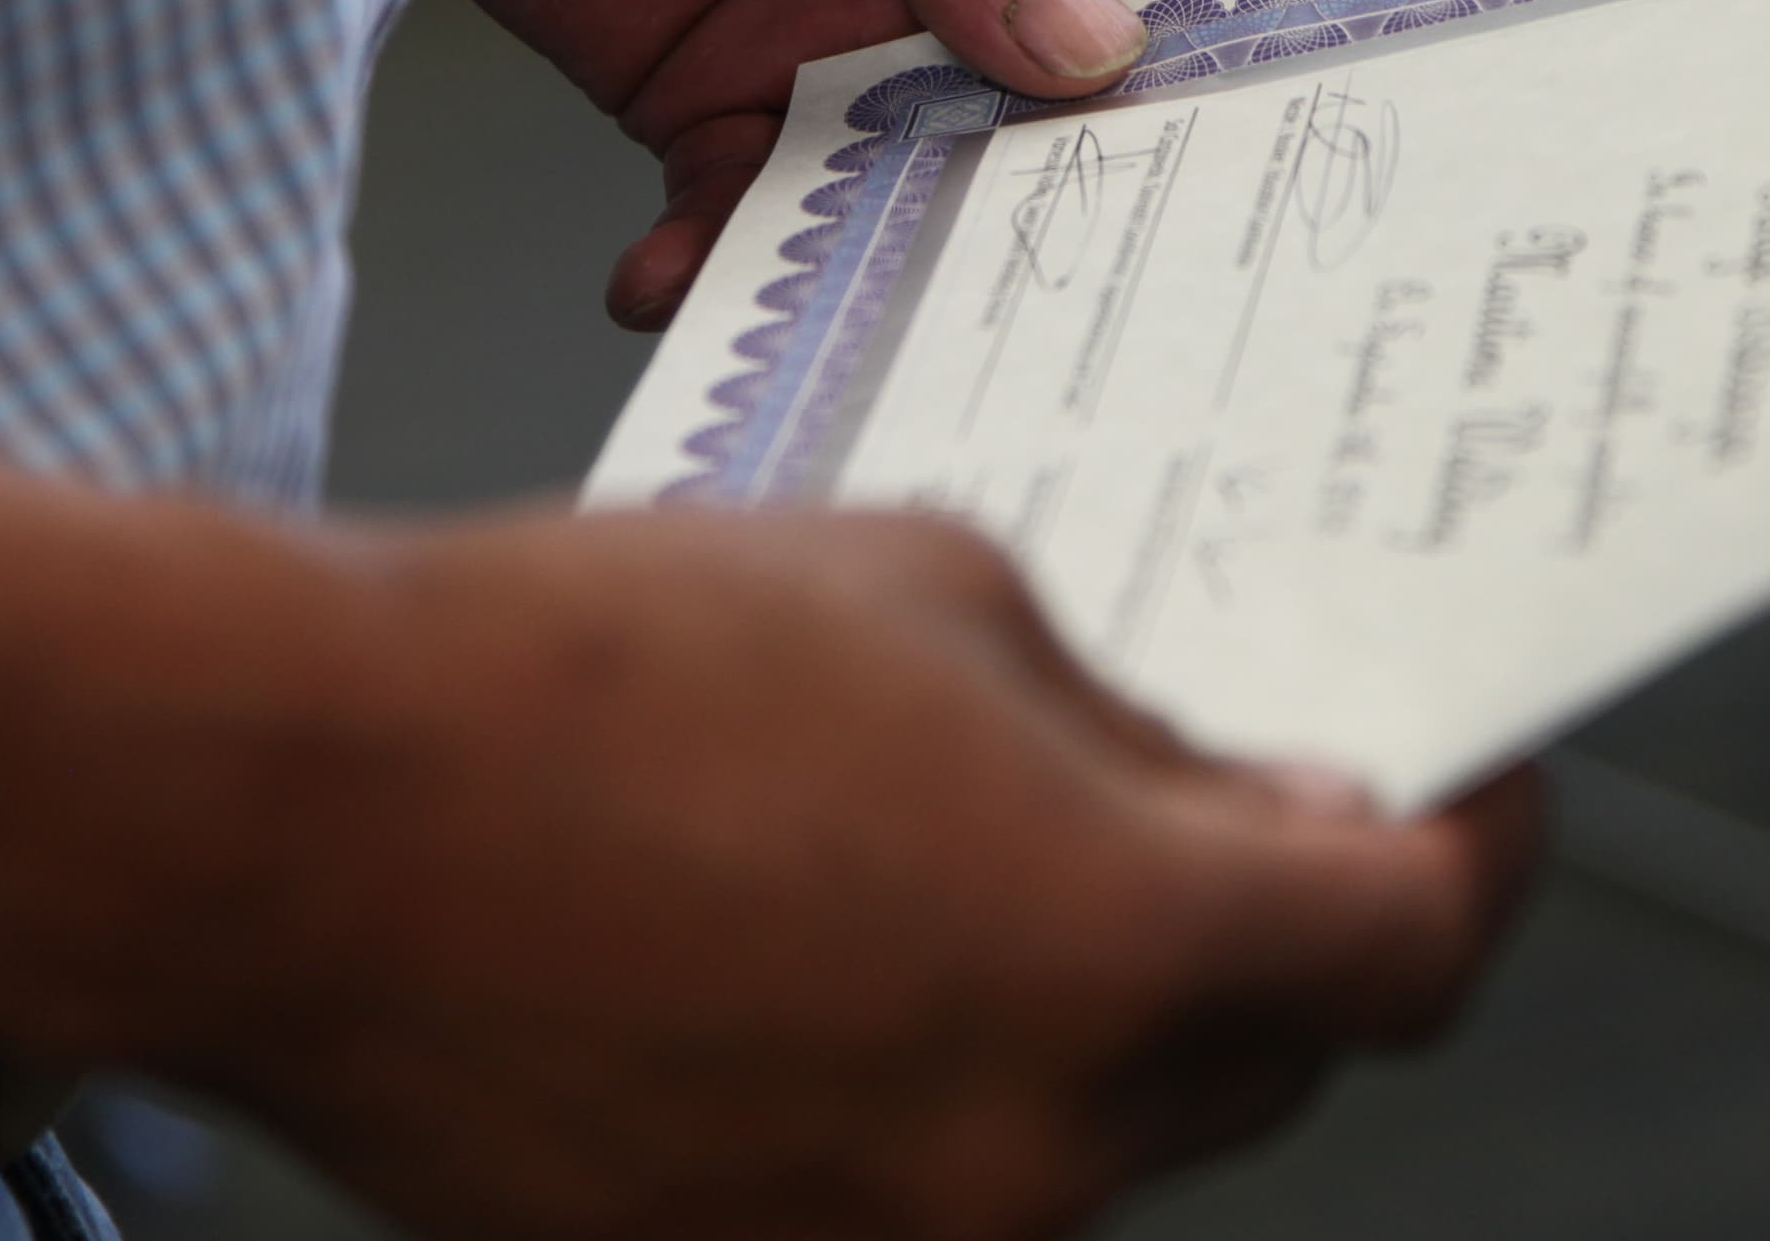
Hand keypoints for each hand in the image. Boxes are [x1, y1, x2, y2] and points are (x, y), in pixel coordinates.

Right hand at [0, 402, 1538, 1240]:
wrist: (295, 811)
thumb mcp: (932, 592)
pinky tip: (843, 943)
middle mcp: (1026, 1147)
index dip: (1474, 859)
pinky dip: (946, 1075)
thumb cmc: (570, 678)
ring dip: (1100, 1006)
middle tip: (1220, 799)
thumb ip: (1117, 712)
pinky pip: (932, 1177)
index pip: (1411, 949)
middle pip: (1274, 1059)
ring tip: (969, 850)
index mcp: (1111, 955)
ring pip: (1102, 1131)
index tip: (1468, 802)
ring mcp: (889, 1239)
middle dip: (1276, 927)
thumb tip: (1195, 779)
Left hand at [416, 0, 1239, 326]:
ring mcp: (830, 9)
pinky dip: (714, 252)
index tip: (1207, 186)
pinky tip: (675, 279)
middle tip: (1038, 302)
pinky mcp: (701, 69)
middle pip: (1046, 102)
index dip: (1199, 69)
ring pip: (903, 172)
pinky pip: (739, 193)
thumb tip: (1089, 48)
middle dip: (1043, 198)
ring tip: (856, 316)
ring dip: (882, 248)